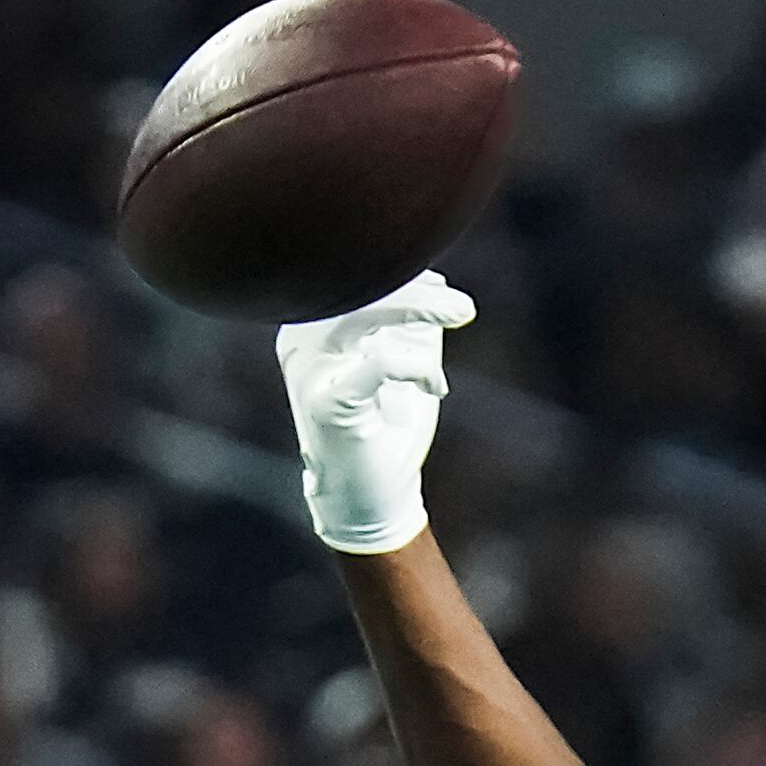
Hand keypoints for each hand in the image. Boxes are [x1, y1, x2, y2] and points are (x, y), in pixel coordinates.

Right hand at [275, 271, 475, 554]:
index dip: (402, 272)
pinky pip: (376, 364)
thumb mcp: (404, 357)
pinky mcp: (325, 403)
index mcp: (314, 324)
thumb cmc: (388, 424)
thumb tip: (432, 278)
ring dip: (417, 307)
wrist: (374, 493)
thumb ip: (412, 319)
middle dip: (415, 288)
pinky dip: (416, 366)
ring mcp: (308, 370)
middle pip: (354, 287)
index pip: (354, 277)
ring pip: (359, 314)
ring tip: (463, 313)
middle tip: (464, 307)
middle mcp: (302, 340)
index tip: (442, 285)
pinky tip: (437, 386)